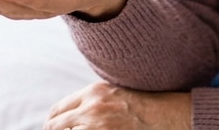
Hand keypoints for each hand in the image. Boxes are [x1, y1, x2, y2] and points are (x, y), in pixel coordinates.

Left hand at [44, 82, 191, 129]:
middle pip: (55, 127)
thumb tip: (70, 116)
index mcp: (92, 92)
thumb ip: (91, 100)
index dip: (50, 125)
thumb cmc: (143, 105)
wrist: (168, 115)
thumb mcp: (114, 93)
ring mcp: (98, 127)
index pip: (56, 112)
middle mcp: (92, 108)